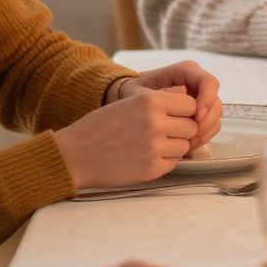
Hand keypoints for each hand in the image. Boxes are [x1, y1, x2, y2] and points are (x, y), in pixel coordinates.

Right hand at [54, 89, 200, 189]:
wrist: (74, 155)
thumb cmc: (100, 127)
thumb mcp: (129, 103)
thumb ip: (159, 101)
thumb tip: (189, 97)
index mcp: (150, 101)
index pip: (190, 105)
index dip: (185, 112)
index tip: (175, 117)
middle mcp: (155, 122)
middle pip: (192, 127)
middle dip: (182, 131)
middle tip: (162, 134)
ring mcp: (155, 147)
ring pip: (185, 146)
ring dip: (174, 147)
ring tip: (150, 146)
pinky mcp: (152, 169)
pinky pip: (174, 163)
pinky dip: (164, 162)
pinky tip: (144, 158)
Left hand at [115, 60, 222, 148]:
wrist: (129, 103)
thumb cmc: (132, 94)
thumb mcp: (139, 93)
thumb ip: (160, 93)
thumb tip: (184, 94)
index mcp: (186, 71)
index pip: (209, 83)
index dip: (207, 100)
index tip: (196, 117)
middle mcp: (198, 83)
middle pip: (216, 102)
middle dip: (207, 121)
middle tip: (191, 136)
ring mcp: (201, 100)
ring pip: (215, 116)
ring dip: (205, 131)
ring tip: (186, 143)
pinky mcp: (200, 114)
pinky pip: (210, 126)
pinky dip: (202, 136)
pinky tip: (187, 144)